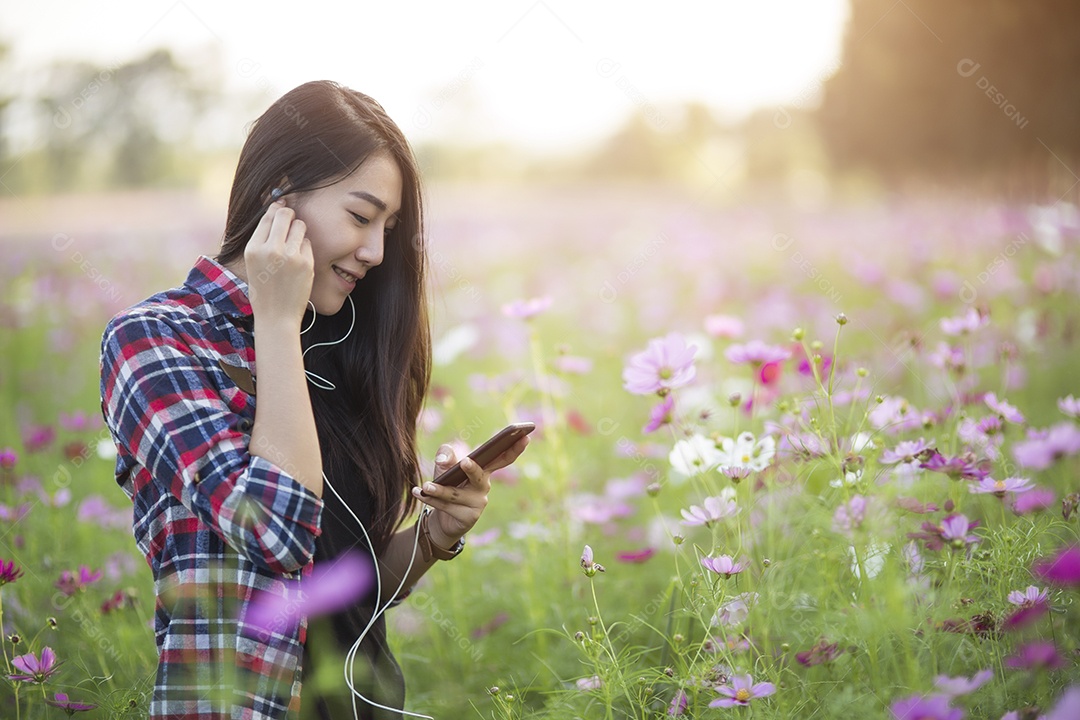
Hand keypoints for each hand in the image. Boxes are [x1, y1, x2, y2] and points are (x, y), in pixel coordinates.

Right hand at [244, 199, 313, 326]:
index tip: (281, 204)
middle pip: (285, 214)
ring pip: (300, 225)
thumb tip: (275, 209)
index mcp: (253, 249)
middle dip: (289, 214)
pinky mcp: (306, 263)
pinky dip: (305, 248)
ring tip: (293, 245)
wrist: (277, 316)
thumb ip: (262, 239)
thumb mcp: (253, 263)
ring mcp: (289, 256)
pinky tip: (299, 261)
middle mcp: (270, 250)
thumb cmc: (264, 290)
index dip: (276, 207)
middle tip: (290, 220)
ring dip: (299, 231)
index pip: (267, 216)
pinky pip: (308, 243)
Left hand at [411, 435, 529, 548]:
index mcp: (484, 471)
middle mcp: (484, 487)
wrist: (444, 520)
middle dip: (473, 469)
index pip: (502, 458)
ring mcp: (477, 504)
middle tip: (465, 461)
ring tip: (426, 485)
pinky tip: (418, 492)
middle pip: (481, 476)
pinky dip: (429, 499)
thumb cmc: (449, 487)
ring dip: (439, 490)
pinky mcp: (467, 518)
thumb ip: (446, 457)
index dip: (514, 448)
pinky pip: (445, 506)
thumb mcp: (446, 468)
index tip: (525, 436)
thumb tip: (444, 459)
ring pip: (456, 494)